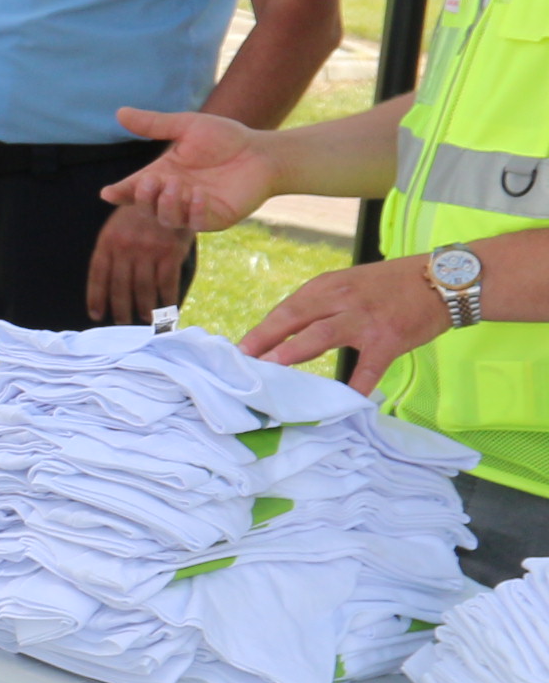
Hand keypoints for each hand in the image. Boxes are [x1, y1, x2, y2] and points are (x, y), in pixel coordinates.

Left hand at [86, 201, 190, 325]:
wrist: (170, 191)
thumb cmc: (140, 212)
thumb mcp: (116, 224)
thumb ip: (108, 249)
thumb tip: (103, 282)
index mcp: (107, 241)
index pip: (98, 276)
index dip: (96, 298)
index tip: (96, 315)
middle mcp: (125, 248)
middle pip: (120, 288)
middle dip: (121, 310)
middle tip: (122, 324)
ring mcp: (148, 251)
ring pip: (143, 290)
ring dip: (143, 309)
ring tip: (144, 321)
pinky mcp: (170, 253)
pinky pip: (166, 284)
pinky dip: (167, 300)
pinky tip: (167, 309)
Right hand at [103, 105, 280, 233]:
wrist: (263, 153)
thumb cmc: (226, 138)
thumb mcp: (187, 126)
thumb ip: (153, 124)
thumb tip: (119, 113)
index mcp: (163, 174)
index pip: (134, 188)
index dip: (120, 193)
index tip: (108, 193)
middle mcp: (174, 195)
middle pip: (146, 206)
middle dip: (144, 197)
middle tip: (151, 181)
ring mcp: (193, 209)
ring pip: (167, 218)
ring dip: (166, 205)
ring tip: (176, 185)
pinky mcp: (214, 218)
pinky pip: (196, 223)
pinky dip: (192, 212)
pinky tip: (198, 195)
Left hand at [240, 255, 452, 393]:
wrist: (444, 280)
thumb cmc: (391, 286)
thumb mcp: (350, 285)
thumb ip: (321, 306)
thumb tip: (285, 334)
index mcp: (328, 286)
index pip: (286, 309)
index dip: (261, 330)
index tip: (238, 350)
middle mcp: (341, 299)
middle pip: (294, 319)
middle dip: (264, 341)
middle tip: (241, 362)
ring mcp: (364, 320)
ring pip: (320, 336)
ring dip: (292, 353)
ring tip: (270, 371)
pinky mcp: (389, 339)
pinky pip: (368, 368)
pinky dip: (355, 386)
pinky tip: (340, 402)